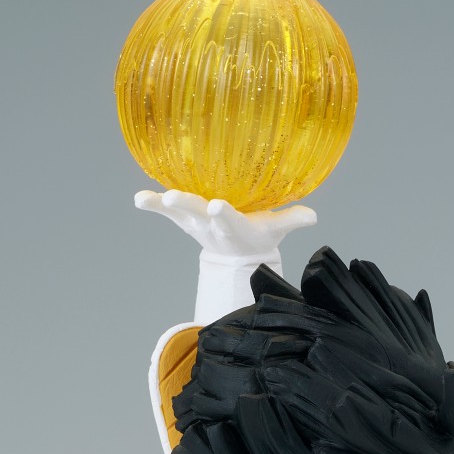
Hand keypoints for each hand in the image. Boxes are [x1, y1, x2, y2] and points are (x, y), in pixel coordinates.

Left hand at [135, 189, 316, 259]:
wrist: (236, 256)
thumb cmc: (258, 236)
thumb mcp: (276, 230)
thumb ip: (293, 220)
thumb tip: (314, 215)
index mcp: (234, 227)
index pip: (229, 219)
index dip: (223, 214)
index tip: (217, 206)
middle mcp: (211, 225)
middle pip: (197, 214)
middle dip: (186, 205)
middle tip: (173, 197)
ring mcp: (195, 222)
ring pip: (178, 212)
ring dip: (163, 205)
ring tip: (146, 199)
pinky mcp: (184, 219)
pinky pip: (165, 212)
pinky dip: (151, 204)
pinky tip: (138, 199)